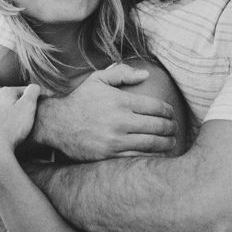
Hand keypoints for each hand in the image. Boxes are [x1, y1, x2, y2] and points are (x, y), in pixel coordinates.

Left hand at [0, 85, 40, 166]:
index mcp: (6, 91)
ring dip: (9, 109)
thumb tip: (35, 87)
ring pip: (2, 105)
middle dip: (21, 103)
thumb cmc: (12, 127)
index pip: (25, 90)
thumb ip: (33, 91)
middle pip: (12, 97)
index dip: (36, 97)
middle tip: (30, 115)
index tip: (43, 105)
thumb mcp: (28, 106)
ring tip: (17, 121)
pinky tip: (4, 124)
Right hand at [39, 63, 177, 160]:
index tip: (172, 114)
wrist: (56, 124)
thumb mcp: (97, 80)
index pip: (156, 107)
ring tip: (171, 142)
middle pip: (158, 126)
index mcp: (120, 101)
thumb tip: (146, 74)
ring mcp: (115, 140)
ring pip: (152, 144)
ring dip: (167, 144)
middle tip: (175, 129)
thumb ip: (121, 73)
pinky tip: (157, 155)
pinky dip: (152, 157)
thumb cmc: (80, 101)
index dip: (169, 112)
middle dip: (172, 128)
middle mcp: (120, 120)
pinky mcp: (109, 156)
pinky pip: (137, 158)